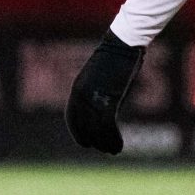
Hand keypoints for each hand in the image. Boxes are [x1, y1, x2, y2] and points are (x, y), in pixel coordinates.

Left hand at [65, 32, 146, 155]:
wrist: (122, 44)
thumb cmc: (115, 59)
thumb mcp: (100, 78)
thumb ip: (97, 93)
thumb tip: (103, 109)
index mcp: (77, 89)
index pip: (72, 117)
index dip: (77, 132)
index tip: (85, 143)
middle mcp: (82, 95)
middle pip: (83, 126)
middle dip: (92, 140)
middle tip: (102, 150)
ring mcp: (94, 97)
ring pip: (96, 129)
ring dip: (104, 143)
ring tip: (113, 151)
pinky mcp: (109, 98)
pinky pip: (108, 126)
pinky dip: (113, 139)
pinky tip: (119, 146)